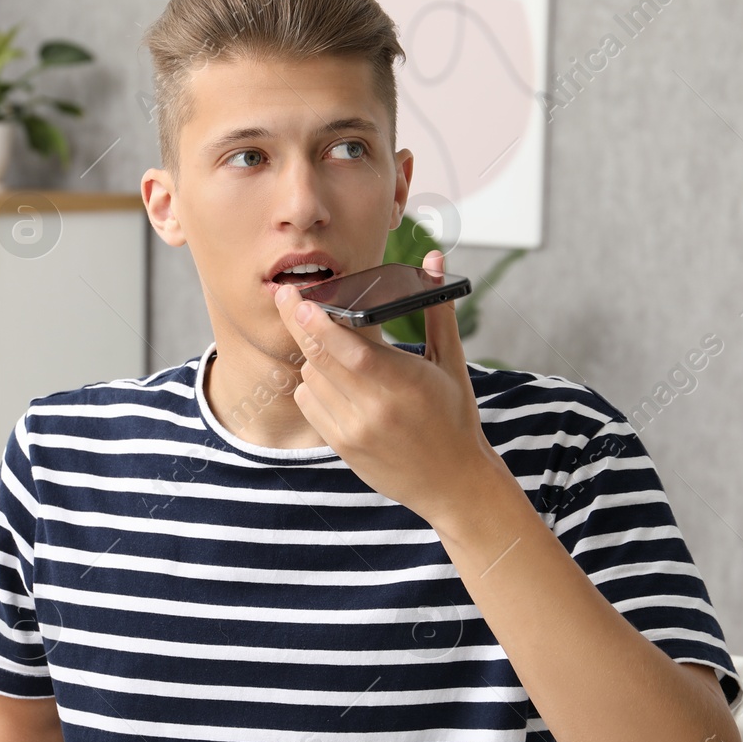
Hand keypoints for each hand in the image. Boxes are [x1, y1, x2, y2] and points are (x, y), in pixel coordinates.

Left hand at [273, 248, 506, 522]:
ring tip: (337, 354)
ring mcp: (354, 430)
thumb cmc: (455, 417)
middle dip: (300, 324)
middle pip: (319, 357)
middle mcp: (375, 409)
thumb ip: (435, 309)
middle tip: (287, 297)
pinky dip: (314, 384)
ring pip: (310, 376)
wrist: (452, 483)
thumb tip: (432, 258)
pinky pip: (308, 401)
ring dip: (315, 357)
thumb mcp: (450, 363)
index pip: (350, 350)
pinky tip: (336, 382)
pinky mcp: (341, 445)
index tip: (299, 299)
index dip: (319, 323)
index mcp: (405, 383)